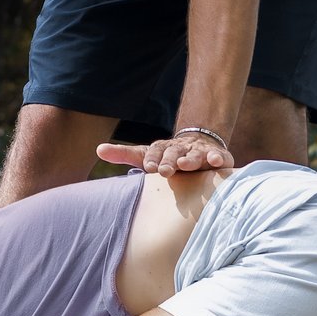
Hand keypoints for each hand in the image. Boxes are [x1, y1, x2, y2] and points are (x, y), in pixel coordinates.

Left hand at [96, 132, 234, 179]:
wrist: (197, 144)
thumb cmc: (166, 157)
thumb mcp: (145, 155)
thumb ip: (124, 154)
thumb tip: (98, 149)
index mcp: (162, 149)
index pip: (154, 153)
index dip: (152, 159)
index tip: (148, 167)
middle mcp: (180, 149)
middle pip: (174, 154)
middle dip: (169, 161)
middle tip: (164, 170)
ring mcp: (199, 152)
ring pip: (195, 155)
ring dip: (191, 159)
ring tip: (187, 164)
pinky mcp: (216, 156)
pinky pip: (218, 157)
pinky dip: (217, 158)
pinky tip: (215, 162)